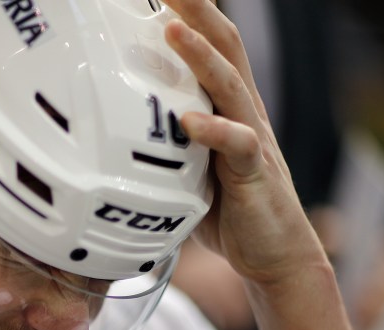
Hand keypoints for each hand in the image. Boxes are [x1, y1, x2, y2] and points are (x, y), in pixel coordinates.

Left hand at [163, 0, 326, 285]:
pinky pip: (237, 144)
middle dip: (197, 10)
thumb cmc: (228, 209)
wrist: (273, 251)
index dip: (189, 13)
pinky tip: (189, 121)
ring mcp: (252, 137)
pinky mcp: (255, 171)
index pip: (211, 47)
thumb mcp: (187, 170)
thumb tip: (110, 142)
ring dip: (200, 55)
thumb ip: (162, 146)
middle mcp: (243, 112)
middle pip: (224, 47)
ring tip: (172, 27)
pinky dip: (213, 130)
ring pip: (230, 85)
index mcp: (226, 107)